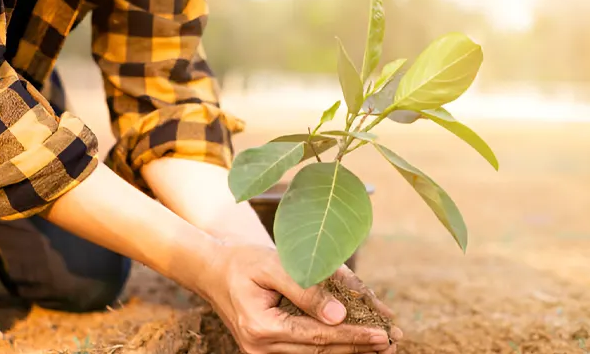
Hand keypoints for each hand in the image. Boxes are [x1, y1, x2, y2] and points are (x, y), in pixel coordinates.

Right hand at [197, 243, 394, 353]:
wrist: (214, 271)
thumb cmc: (244, 262)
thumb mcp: (274, 265)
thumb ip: (306, 290)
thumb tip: (339, 316)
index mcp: (261, 326)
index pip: (317, 336)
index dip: (353, 336)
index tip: (383, 334)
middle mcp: (260, 347)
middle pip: (319, 351)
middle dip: (358, 347)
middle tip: (392, 342)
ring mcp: (262, 353)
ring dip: (349, 350)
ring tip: (381, 345)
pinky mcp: (267, 350)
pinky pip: (305, 349)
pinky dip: (331, 345)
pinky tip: (354, 341)